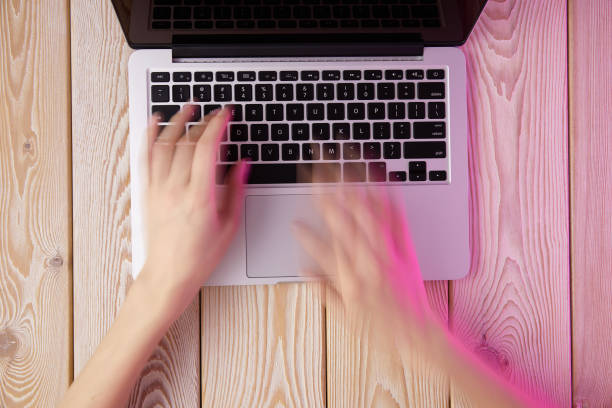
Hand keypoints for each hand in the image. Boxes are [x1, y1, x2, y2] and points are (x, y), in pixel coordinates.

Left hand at [139, 105, 246, 312]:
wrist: (169, 274)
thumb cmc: (199, 256)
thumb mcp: (229, 225)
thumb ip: (236, 190)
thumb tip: (242, 163)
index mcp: (199, 197)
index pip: (206, 149)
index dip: (217, 125)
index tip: (225, 114)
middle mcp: (175, 189)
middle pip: (187, 143)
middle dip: (203, 121)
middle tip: (215, 112)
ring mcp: (158, 190)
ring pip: (164, 145)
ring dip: (177, 121)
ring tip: (188, 107)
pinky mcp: (148, 193)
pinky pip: (145, 158)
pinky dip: (150, 136)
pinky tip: (154, 122)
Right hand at [293, 187, 441, 351]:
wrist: (418, 335)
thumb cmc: (383, 330)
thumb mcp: (348, 317)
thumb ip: (325, 291)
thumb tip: (304, 271)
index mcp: (351, 279)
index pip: (324, 251)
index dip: (307, 236)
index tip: (294, 223)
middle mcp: (367, 262)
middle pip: (343, 224)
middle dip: (328, 199)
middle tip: (316, 179)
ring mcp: (387, 253)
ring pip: (367, 216)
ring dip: (354, 190)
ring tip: (343, 168)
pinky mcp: (405, 249)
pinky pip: (396, 220)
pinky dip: (387, 199)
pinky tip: (380, 181)